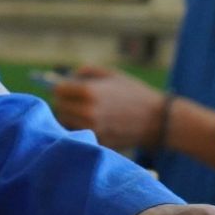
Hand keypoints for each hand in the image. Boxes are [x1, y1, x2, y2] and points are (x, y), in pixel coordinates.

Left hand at [51, 65, 165, 149]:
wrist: (156, 120)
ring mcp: (90, 130)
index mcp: (89, 92)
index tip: (68, 88)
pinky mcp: (96, 142)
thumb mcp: (111, 74)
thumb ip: (85, 71)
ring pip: (65, 123)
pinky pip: (78, 134)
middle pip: (59, 107)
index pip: (58, 90)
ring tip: (85, 112)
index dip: (62, 87)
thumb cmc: (134, 93)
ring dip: (70, 116)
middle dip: (65, 102)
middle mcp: (86, 112)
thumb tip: (67, 78)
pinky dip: (80, 129)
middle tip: (76, 100)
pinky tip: (94, 123)